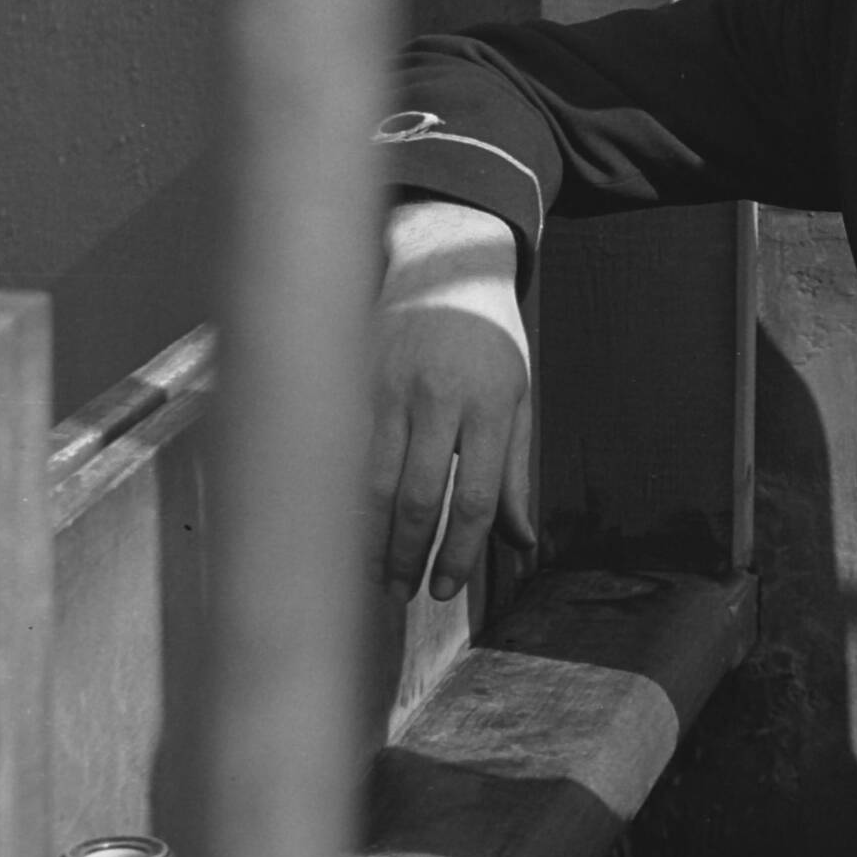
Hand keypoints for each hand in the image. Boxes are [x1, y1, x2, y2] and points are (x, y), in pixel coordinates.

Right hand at [368, 201, 534, 599]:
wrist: (445, 261)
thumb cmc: (487, 341)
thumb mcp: (517, 398)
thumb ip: (514, 472)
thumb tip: (522, 543)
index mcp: (487, 405)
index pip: (474, 497)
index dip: (459, 551)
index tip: (443, 589)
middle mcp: (435, 397)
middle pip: (417, 496)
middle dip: (407, 555)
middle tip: (401, 595)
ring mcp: (386, 385)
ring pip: (368, 478)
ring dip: (366, 536)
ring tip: (369, 576)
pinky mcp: (350, 376)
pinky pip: (340, 449)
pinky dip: (336, 494)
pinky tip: (334, 528)